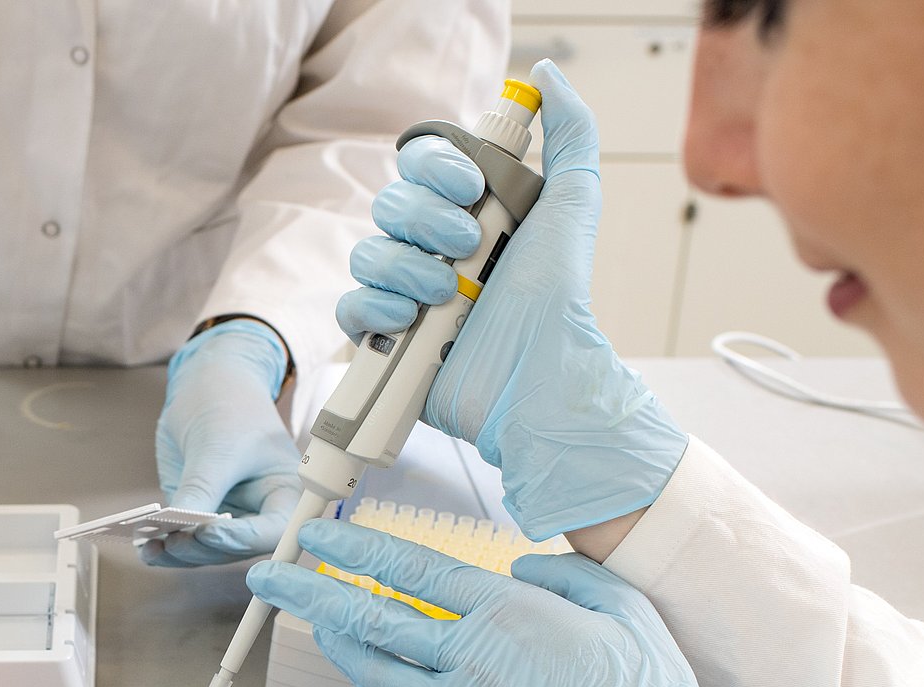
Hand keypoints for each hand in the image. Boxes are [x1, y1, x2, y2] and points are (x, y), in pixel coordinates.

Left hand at [142, 319, 301, 567]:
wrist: (208, 388)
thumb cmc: (229, 408)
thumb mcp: (218, 445)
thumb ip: (203, 487)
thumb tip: (183, 526)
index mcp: (285, 494)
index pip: (272, 530)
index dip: (242, 538)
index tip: (209, 533)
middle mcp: (260, 514)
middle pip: (236, 548)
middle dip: (203, 548)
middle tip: (174, 540)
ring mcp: (228, 518)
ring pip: (207, 551)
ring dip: (179, 552)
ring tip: (152, 545)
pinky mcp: (198, 517)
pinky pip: (185, 540)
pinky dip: (165, 547)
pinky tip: (145, 547)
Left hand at [247, 519, 745, 686]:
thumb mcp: (626, 609)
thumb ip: (570, 575)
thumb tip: (525, 565)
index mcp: (507, 615)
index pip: (412, 571)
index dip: (357, 549)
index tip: (319, 535)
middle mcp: (469, 660)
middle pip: (370, 619)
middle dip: (310, 593)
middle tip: (272, 575)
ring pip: (372, 671)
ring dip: (334, 642)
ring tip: (312, 620)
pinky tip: (358, 681)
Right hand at [334, 60, 686, 541]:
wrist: (538, 374)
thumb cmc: (557, 296)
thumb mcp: (573, 204)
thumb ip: (571, 135)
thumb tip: (547, 74)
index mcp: (465, 212)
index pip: (420, 163)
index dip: (436, 167)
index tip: (471, 186)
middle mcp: (429, 248)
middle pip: (389, 204)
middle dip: (426, 221)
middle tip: (467, 246)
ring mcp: (402, 294)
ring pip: (366, 254)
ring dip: (405, 268)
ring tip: (447, 294)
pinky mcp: (382, 340)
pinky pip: (350, 306)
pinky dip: (376, 308)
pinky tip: (411, 321)